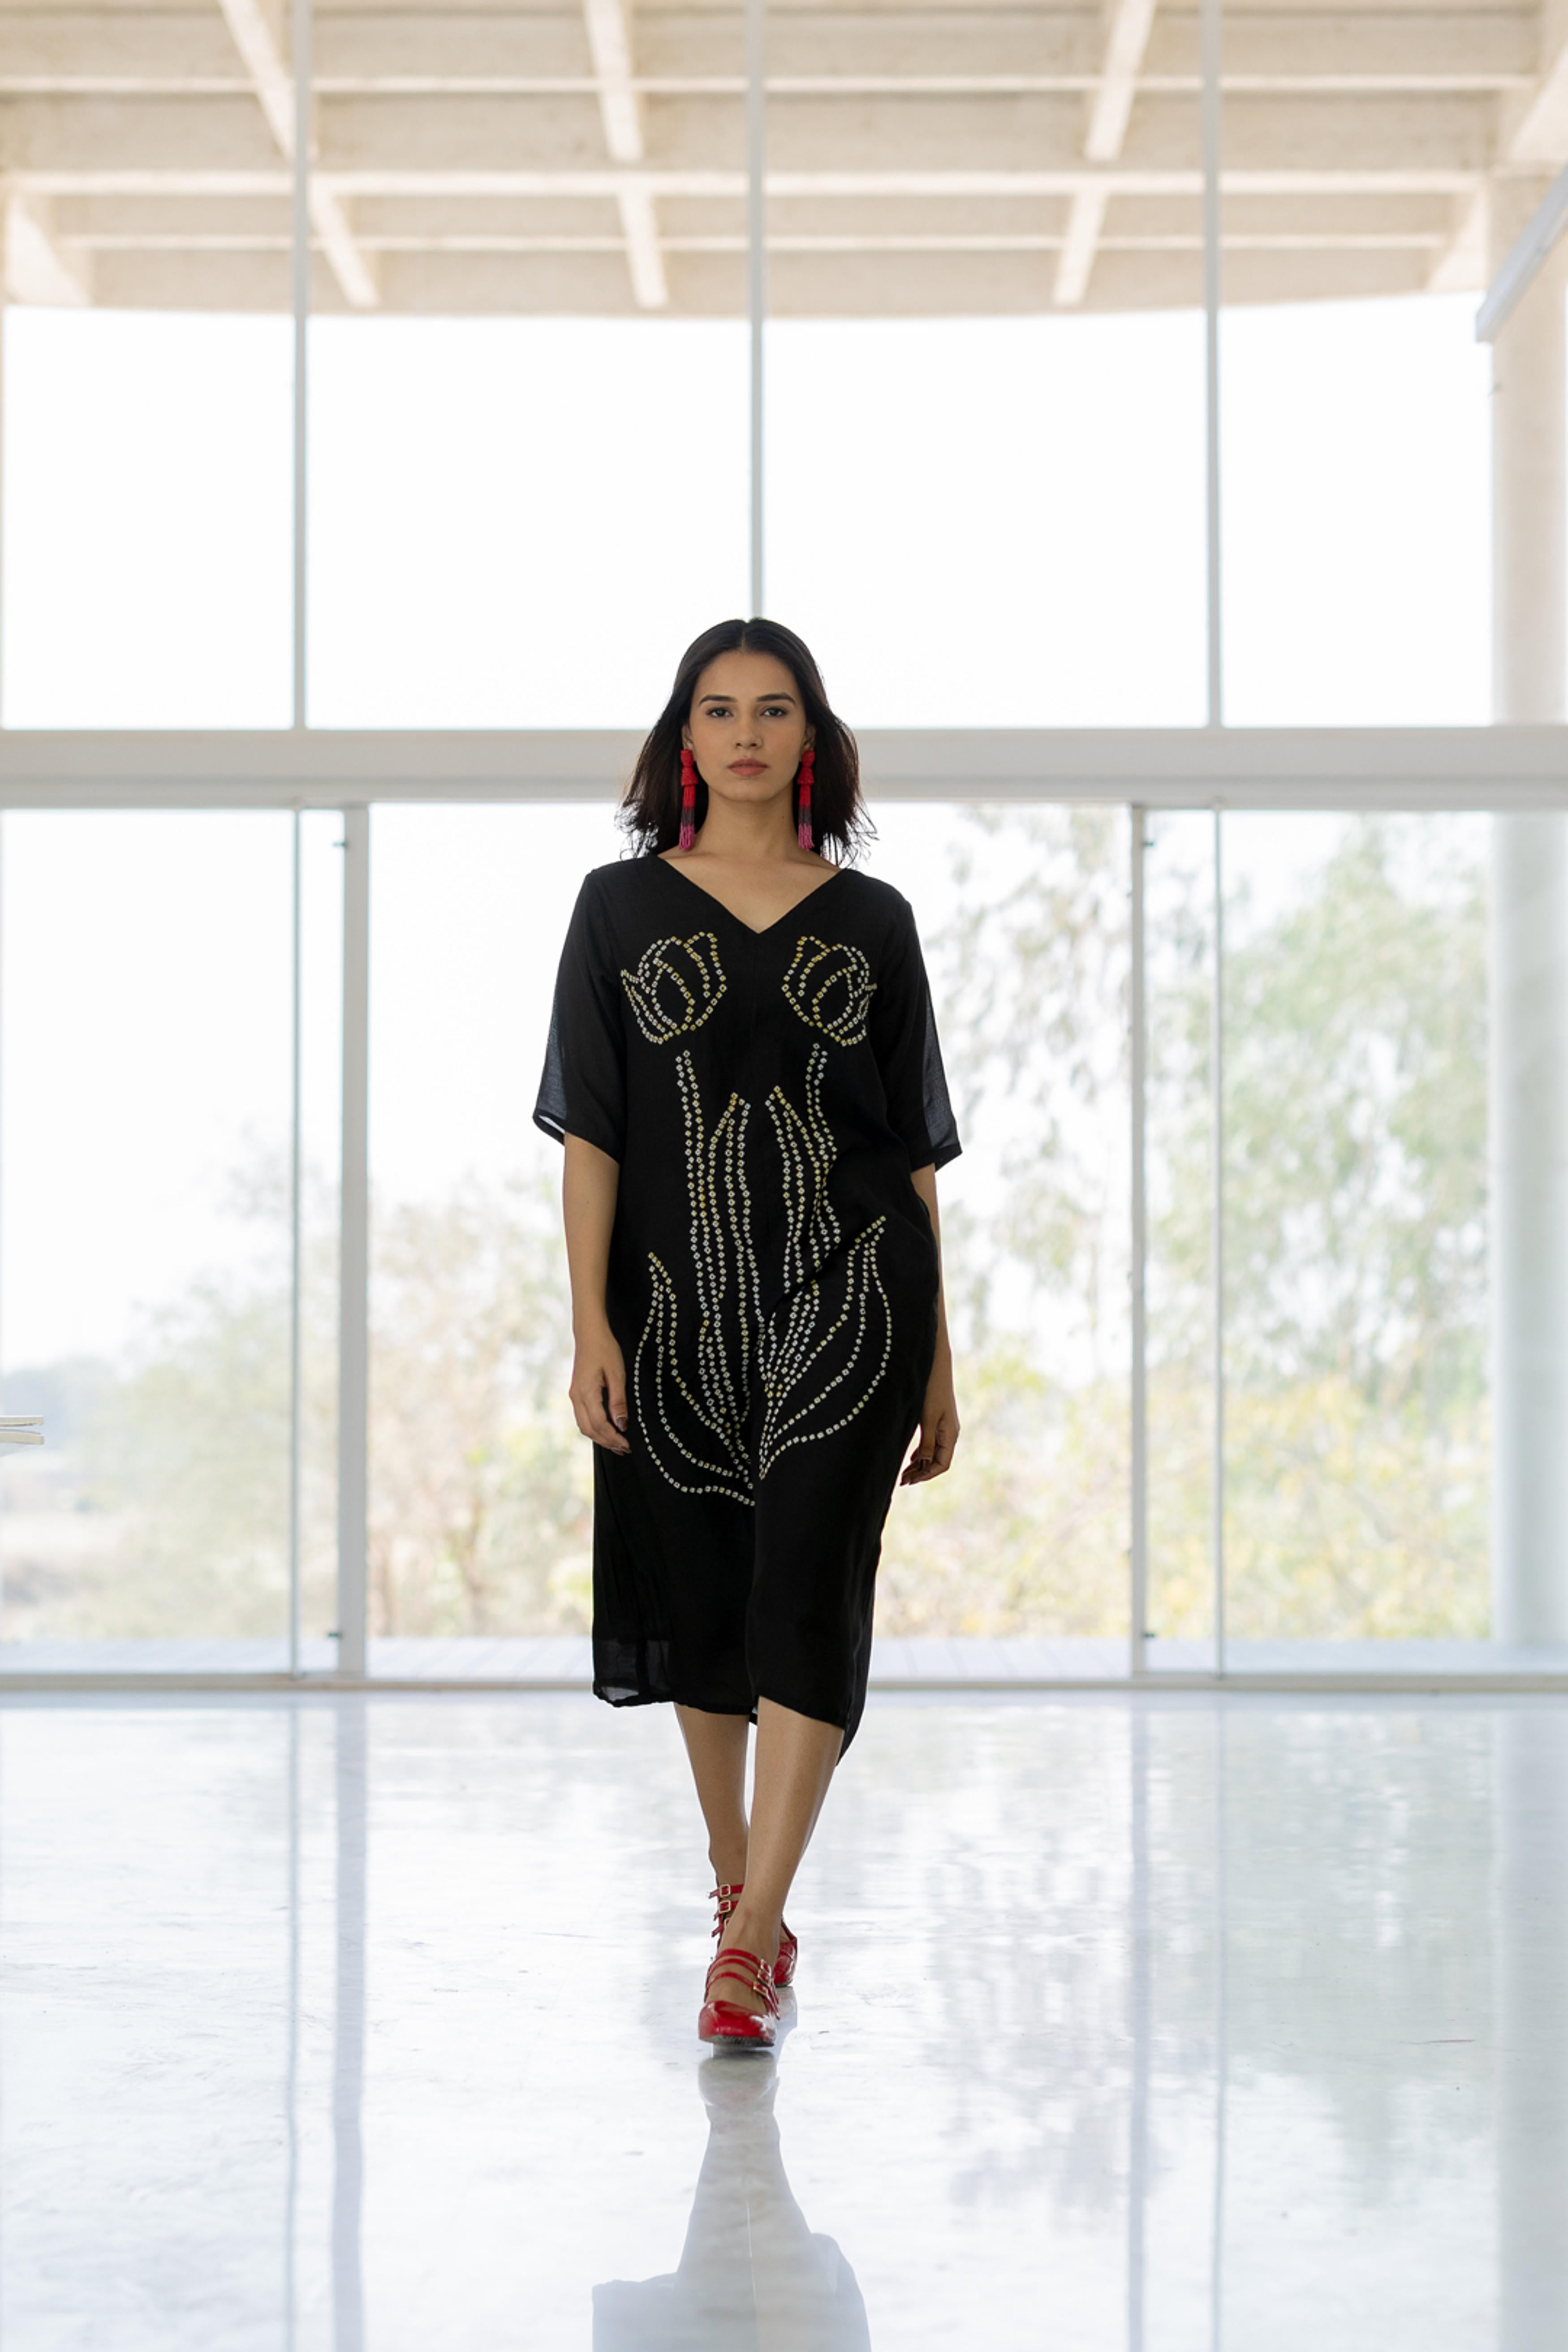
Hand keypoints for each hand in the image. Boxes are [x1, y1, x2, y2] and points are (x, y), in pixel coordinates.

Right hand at [570, 1324, 630, 1453]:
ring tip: (617, 1444)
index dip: (613, 1437)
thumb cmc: (605, 1349)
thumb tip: (622, 1424)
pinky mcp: (576, 1393)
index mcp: (586, 1392)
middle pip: (589, 1429)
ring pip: (584, 1426)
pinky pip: (582, 1417)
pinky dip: (594, 1428)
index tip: (627, 1444)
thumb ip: (619, 1400)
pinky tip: (606, 1430)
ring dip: (600, 1437)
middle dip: (607, 1442)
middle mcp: (576, 1397)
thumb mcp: (617, 1374)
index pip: (599, 1424)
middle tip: (624, 1449)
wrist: (589, 1334)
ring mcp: (574, 1396)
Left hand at [900, 1362, 958, 1484]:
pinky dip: (920, 1453)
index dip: (926, 1475)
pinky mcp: (937, 1420)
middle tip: (902, 1481)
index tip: (910, 1481)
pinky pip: (931, 1443)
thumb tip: (922, 1463)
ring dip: (920, 1464)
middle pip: (937, 1461)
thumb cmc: (931, 1389)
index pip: (942, 1464)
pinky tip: (910, 1459)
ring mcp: (944, 1426)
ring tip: (904, 1474)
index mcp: (950, 1434)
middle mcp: (950, 1432)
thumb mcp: (927, 1418)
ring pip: (933, 1453)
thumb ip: (926, 1442)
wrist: (935, 1364)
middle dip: (921, 1473)